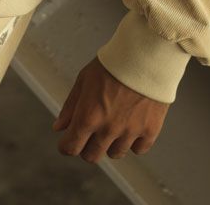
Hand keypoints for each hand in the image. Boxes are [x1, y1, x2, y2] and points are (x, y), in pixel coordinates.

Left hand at [51, 56, 169, 162]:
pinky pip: (139, 149)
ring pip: (115, 154)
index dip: (66, 145)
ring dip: (111, 143)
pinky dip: (134, 141)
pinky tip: (132, 125)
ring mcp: (130, 132)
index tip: (68, 140)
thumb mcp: (84, 79)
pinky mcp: (150, 130)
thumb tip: (59, 128)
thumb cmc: (112, 64)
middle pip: (92, 156)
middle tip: (91, 132)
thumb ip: (71, 106)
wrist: (145, 54)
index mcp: (88, 116)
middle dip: (87, 146)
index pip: (71, 148)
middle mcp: (108, 129)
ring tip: (114, 123)